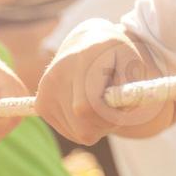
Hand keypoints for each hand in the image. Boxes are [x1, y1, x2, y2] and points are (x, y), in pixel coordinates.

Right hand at [34, 21, 167, 145]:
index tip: (122, 106)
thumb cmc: (116, 55)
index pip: (88, 107)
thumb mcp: (133, 64)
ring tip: (102, 104)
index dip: (110, 116)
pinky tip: (87, 106)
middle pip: (83, 126)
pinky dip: (84, 126)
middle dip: (106, 124)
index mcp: (84, 58)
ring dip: (96, 126)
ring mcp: (46, 90)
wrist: (87, 42)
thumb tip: (120, 106)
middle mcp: (58, 73)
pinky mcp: (42, 105)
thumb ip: (132, 87)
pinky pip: (69, 132)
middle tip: (116, 108)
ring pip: (77, 133)